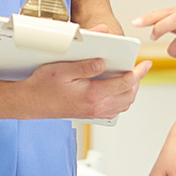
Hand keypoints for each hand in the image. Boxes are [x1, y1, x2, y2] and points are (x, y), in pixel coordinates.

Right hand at [22, 58, 151, 121]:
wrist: (30, 102)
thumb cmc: (44, 84)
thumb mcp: (64, 69)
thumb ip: (86, 64)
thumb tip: (105, 61)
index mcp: (93, 94)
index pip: (126, 83)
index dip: (138, 72)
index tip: (145, 63)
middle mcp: (96, 107)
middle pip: (129, 96)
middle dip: (137, 81)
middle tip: (139, 68)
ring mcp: (94, 113)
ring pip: (123, 104)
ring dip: (130, 91)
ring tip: (131, 77)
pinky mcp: (90, 115)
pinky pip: (114, 110)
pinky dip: (121, 100)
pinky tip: (117, 89)